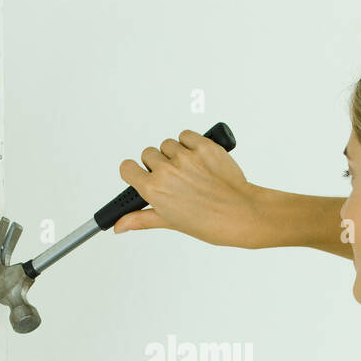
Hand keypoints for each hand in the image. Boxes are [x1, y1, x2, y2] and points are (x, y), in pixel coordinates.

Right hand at [115, 129, 266, 247]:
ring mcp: (186, 157)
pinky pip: (186, 135)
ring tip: (191, 172)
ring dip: (175, 154)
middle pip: (148, 154)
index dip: (134, 172)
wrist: (242, 213)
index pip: (127, 168)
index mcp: (154, 190)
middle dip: (158, 165)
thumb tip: (119, 225)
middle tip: (175, 180)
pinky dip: (190, 143)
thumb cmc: (209, 223)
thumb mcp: (171, 222)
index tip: (141, 176)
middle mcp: (167, 171)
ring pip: (167, 144)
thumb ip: (141, 219)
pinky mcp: (203, 145)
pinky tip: (199, 160)